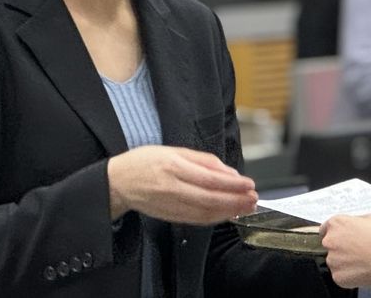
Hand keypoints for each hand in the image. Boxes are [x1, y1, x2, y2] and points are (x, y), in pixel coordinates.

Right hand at [107, 146, 256, 223]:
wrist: (118, 182)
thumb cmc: (145, 162)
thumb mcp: (174, 150)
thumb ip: (204, 160)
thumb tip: (229, 171)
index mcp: (173, 166)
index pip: (209, 178)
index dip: (232, 184)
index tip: (249, 184)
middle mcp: (172, 188)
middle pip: (210, 198)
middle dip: (235, 200)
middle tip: (253, 198)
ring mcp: (170, 205)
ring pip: (205, 213)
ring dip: (229, 211)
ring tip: (246, 207)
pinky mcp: (169, 217)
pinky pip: (196, 220)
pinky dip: (215, 218)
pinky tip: (227, 214)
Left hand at [319, 214, 370, 288]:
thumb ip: (356, 220)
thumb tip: (354, 224)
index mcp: (337, 223)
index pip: (327, 227)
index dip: (337, 232)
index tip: (342, 236)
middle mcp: (331, 240)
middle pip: (330, 244)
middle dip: (341, 246)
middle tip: (357, 249)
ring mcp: (333, 260)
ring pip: (335, 260)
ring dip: (344, 260)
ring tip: (362, 259)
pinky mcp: (337, 276)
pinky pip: (340, 274)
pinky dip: (349, 274)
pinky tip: (362, 269)